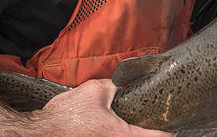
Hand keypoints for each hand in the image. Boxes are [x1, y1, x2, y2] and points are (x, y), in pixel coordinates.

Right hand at [0, 79, 171, 135]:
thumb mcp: (97, 90)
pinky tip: (117, 118)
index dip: (166, 133)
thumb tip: (123, 84)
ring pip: (125, 135)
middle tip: (159, 119)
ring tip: (140, 115)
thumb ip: (115, 87)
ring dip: (131, 128)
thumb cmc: (68, 113)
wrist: (41, 130)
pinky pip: (113, 135)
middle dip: (148, 128)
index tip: (176, 130)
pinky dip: (118, 128)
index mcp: (121, 133)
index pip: (151, 136)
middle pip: (138, 136)